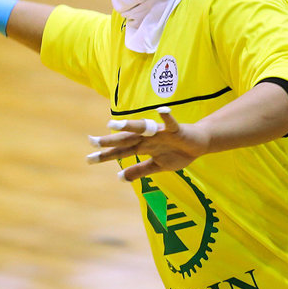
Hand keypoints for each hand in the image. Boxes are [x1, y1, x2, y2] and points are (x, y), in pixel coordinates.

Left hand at [86, 108, 209, 180]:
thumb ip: (139, 170)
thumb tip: (119, 177)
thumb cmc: (177, 152)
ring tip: (113, 124)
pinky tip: (162, 111)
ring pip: (142, 128)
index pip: (121, 151)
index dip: (106, 154)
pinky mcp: (176, 130)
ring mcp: (161, 133)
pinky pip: (171, 123)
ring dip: (129, 125)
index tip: (88, 158)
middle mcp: (148, 138)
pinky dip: (167, 117)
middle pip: (126, 140)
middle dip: (110, 141)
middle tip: (91, 142)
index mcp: (143, 147)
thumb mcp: (156, 166)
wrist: (199, 143)